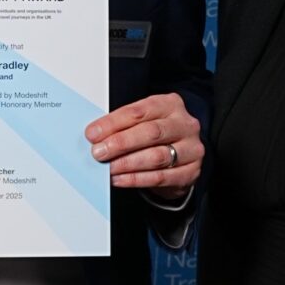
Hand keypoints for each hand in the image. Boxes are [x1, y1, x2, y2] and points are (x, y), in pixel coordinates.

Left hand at [87, 95, 202, 194]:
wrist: (181, 158)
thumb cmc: (156, 137)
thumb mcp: (142, 122)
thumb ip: (123, 125)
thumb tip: (95, 136)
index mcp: (170, 104)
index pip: (139, 111)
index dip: (113, 123)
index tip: (93, 134)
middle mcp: (185, 124)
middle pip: (150, 132)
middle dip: (120, 143)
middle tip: (99, 152)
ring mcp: (191, 149)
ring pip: (156, 157)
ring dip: (127, 164)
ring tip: (108, 168)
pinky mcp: (191, 171)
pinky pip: (160, 177)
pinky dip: (136, 179)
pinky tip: (120, 179)